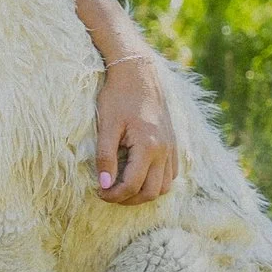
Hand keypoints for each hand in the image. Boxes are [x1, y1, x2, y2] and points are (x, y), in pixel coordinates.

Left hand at [95, 54, 176, 202]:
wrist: (138, 73)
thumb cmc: (118, 96)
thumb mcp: (107, 125)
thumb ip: (105, 156)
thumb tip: (103, 184)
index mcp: (148, 146)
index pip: (132, 185)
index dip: (113, 195)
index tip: (98, 192)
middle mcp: (164, 150)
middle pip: (152, 192)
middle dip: (129, 199)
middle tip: (109, 194)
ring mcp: (172, 147)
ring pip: (165, 186)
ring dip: (144, 193)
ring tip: (122, 188)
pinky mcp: (173, 143)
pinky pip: (171, 173)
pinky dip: (157, 182)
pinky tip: (139, 176)